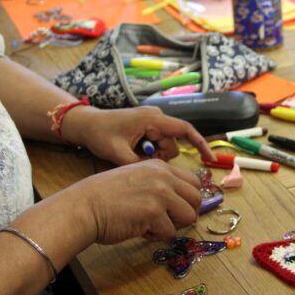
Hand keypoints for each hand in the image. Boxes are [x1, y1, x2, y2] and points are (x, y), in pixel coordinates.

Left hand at [64, 106, 213, 164]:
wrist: (84, 124)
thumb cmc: (99, 135)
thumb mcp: (117, 153)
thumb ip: (140, 165)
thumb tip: (159, 176)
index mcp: (152, 119)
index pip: (185, 130)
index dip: (200, 144)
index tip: (210, 160)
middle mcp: (156, 117)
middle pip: (172, 144)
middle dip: (160, 157)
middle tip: (137, 159)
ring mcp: (152, 121)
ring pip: (165, 146)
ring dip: (154, 156)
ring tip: (132, 155)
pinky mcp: (148, 126)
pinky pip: (158, 143)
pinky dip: (149, 152)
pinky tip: (134, 152)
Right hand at [68, 159, 201, 242]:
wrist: (83, 206)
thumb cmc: (106, 197)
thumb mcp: (137, 178)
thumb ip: (160, 184)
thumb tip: (183, 202)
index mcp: (160, 167)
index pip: (193, 182)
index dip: (189, 200)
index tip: (178, 210)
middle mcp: (163, 177)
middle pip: (197, 199)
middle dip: (187, 214)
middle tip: (170, 222)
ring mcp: (160, 194)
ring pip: (189, 216)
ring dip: (174, 226)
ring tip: (154, 226)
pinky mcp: (154, 213)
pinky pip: (170, 232)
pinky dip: (157, 236)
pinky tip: (141, 230)